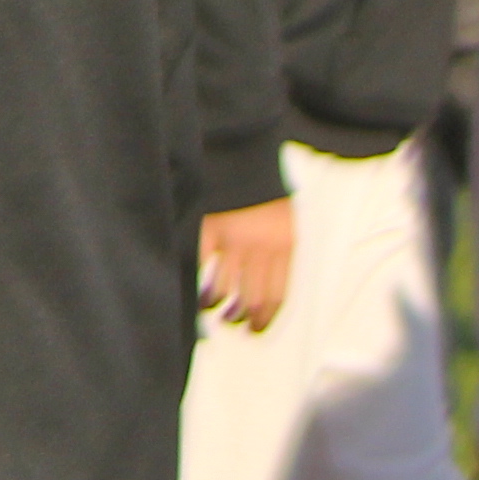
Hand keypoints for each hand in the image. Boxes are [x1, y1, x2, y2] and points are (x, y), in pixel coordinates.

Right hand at [199, 197, 296, 329]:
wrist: (245, 150)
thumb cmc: (264, 188)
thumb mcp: (284, 220)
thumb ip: (277, 252)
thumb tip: (263, 290)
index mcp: (285, 245)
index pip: (277, 295)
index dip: (265, 319)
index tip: (255, 330)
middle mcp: (261, 247)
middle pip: (251, 298)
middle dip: (240, 317)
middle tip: (231, 321)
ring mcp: (234, 239)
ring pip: (224, 288)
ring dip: (216, 304)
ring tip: (211, 306)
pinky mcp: (210, 228)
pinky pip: (201, 265)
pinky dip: (196, 280)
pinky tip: (193, 287)